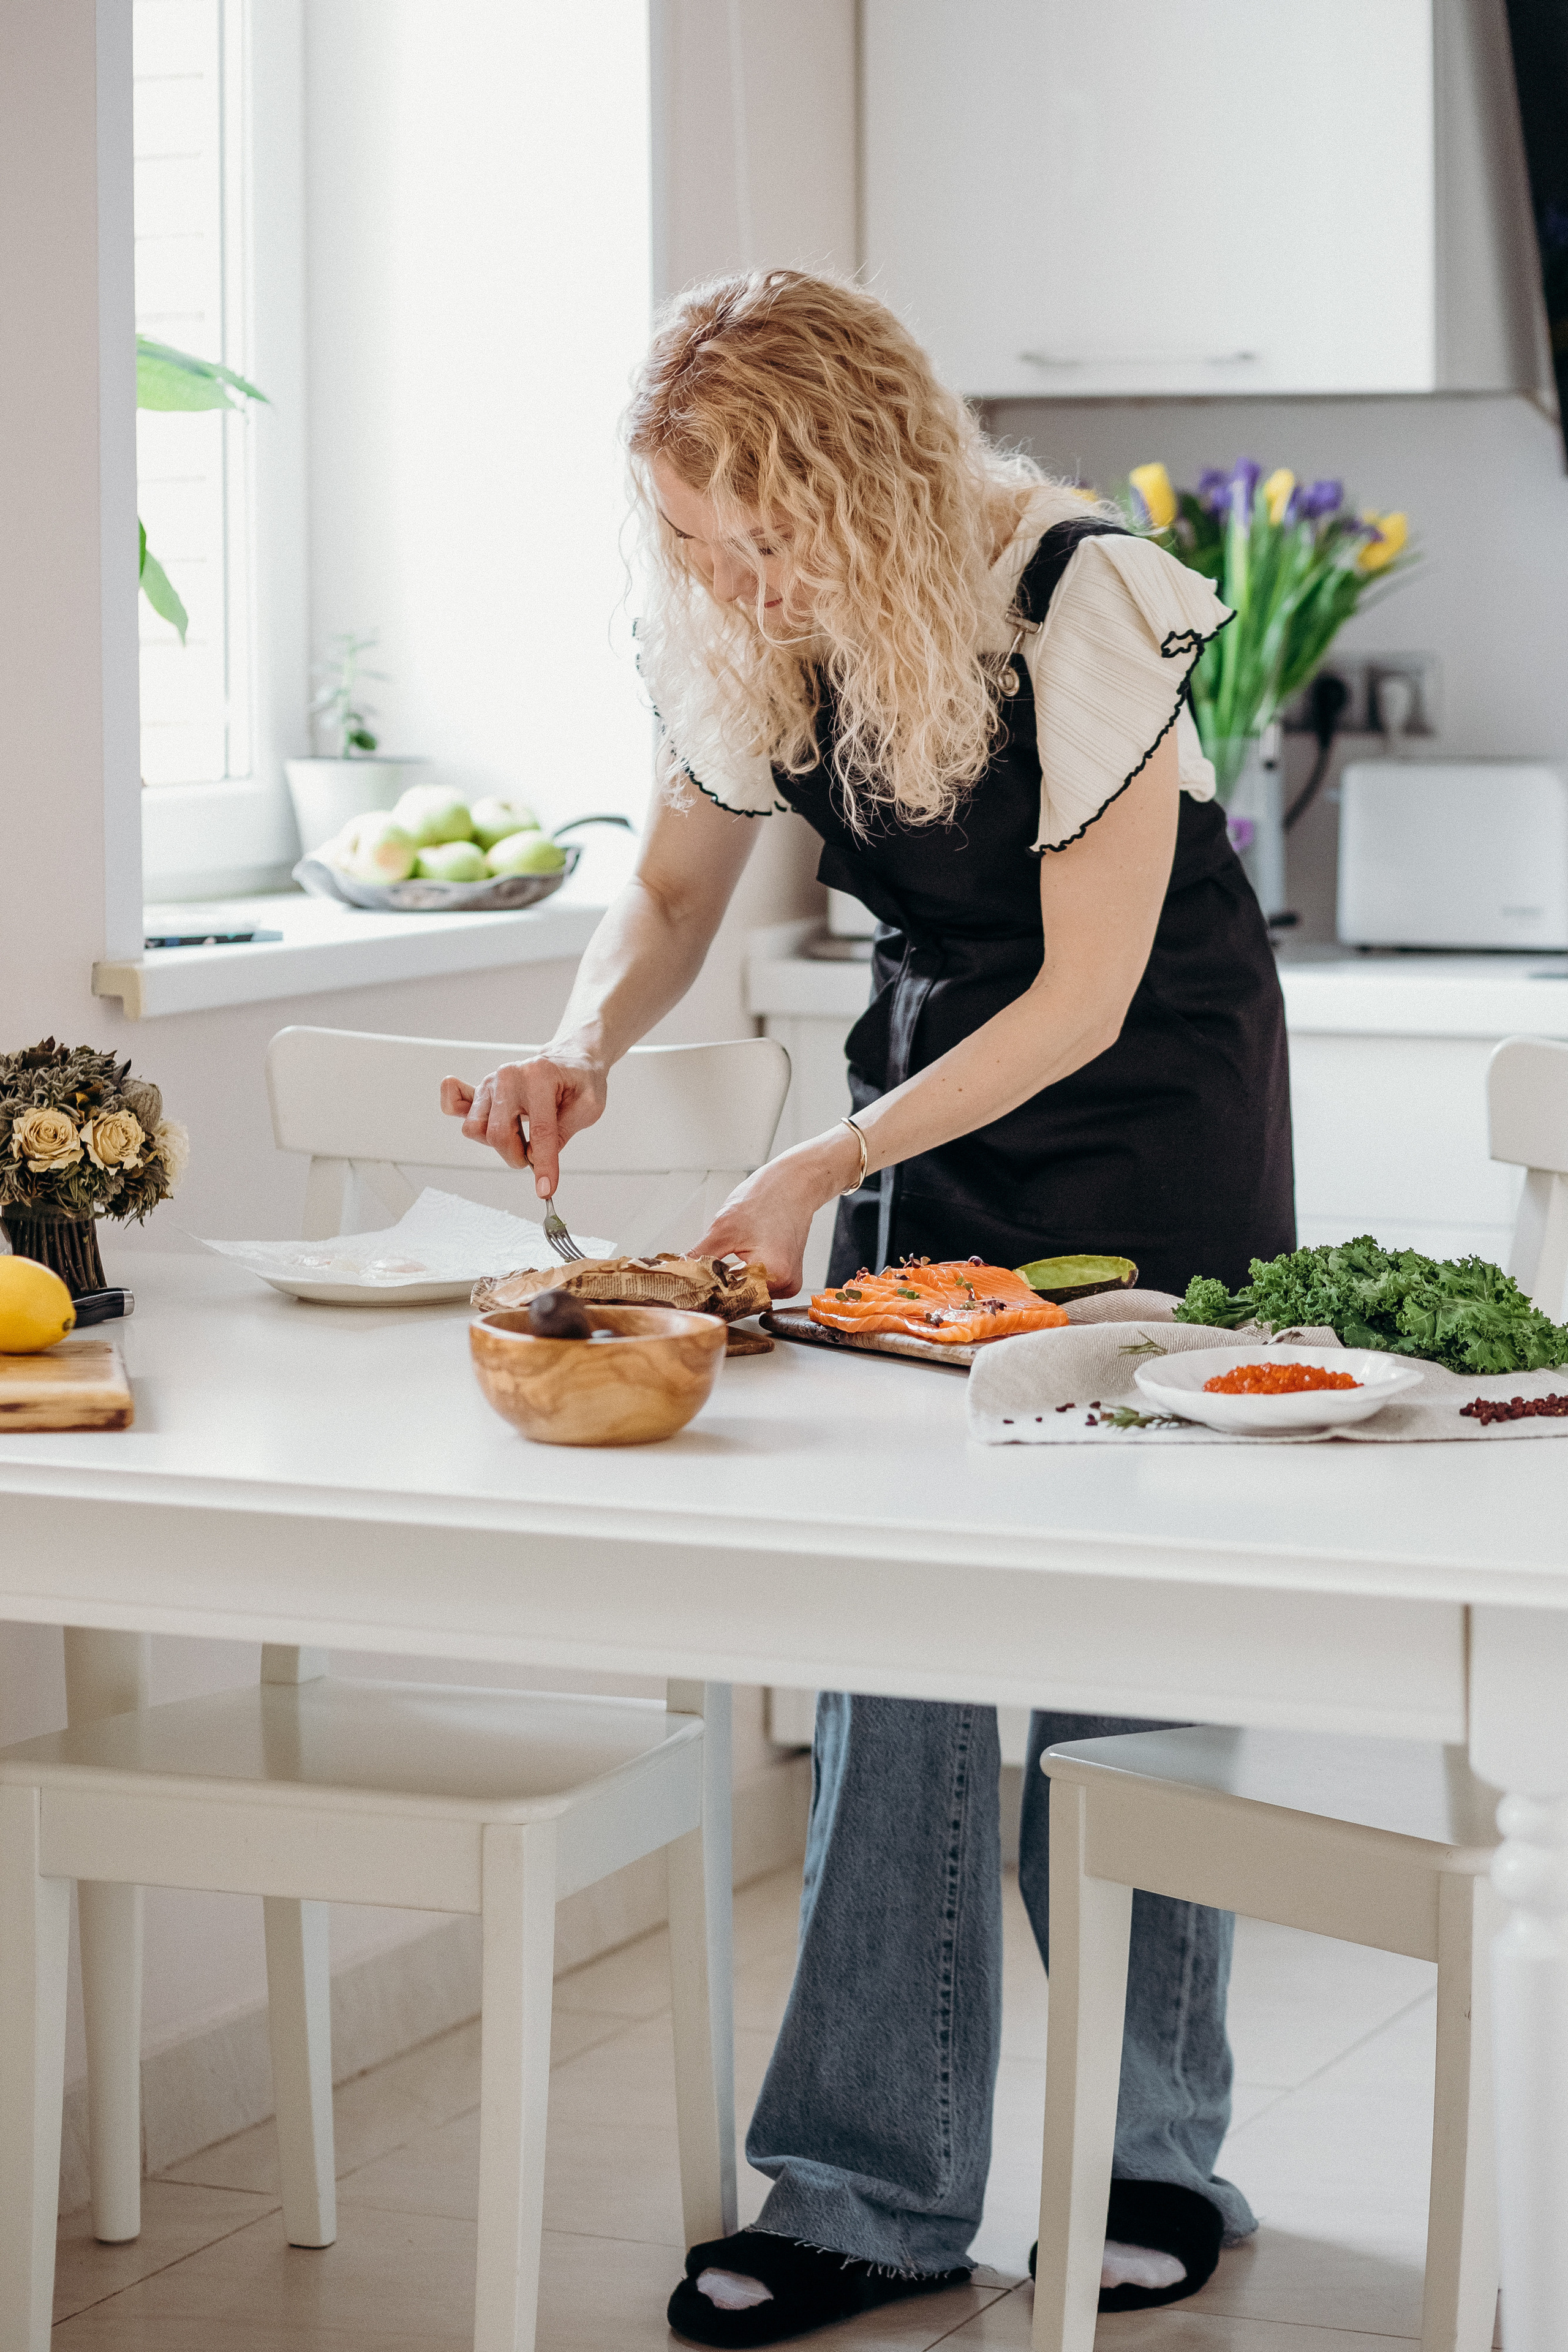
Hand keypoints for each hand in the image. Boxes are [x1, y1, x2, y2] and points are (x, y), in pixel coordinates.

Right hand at [438, 1049, 607, 1196]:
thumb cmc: (579, 1080)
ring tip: (519, 1137)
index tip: (546, 1189)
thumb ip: (563, 1132)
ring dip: (498, 1144)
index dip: (544, 1165)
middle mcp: (510, 1076)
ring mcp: (491, 1083)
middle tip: (534, 1155)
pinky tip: (474, 1122)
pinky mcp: (480, 1090)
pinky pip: (455, 1104)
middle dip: (517, 1156)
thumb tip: (536, 1159)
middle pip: (498, 1134)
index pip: (540, 1130)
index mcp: (540, 1076)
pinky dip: (456, 1113)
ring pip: (477, 1129)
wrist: (569, 1059)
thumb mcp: (589, 1106)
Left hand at [689, 1130, 861, 1297]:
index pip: (731, 1298)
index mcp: (774, 1274)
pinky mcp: (787, 1277)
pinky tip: (736, 1261)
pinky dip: (743, 1275)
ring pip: (748, 1292)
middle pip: (740, 1298)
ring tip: (718, 1262)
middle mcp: (786, 1284)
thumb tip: (678, 1273)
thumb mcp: (724, 1228)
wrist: (794, 1182)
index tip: (685, 1290)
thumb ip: (699, 1257)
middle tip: (694, 1276)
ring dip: (729, 1281)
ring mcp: (789, 1282)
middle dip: (717, 1287)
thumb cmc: (768, 1197)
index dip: (706, 1293)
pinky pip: (758, 1284)